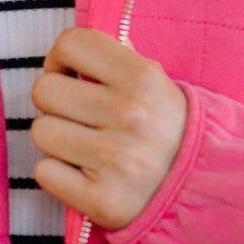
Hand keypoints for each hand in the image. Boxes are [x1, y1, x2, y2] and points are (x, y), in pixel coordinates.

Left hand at [30, 27, 188, 230]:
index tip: (69, 76)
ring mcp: (116, 160)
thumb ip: (120, 59)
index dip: (60, 60)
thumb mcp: (158, 86)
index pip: (72, 44)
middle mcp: (131, 115)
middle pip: (45, 90)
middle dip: (55, 104)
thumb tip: (76, 46)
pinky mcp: (101, 200)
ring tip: (85, 148)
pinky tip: (84, 174)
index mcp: (144, 78)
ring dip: (56, 140)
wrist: (202, 191)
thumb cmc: (169, 132)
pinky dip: (58, 175)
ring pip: (41, 131)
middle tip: (78, 117)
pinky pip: (44, 172)